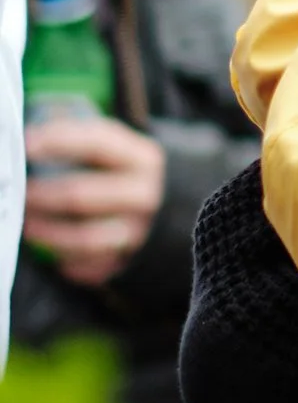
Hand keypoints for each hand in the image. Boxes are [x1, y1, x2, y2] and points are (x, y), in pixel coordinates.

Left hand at [20, 115, 164, 284]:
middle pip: (82, 195)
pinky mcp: (129, 259)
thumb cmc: (125, 173)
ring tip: (27, 225)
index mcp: (141, 158)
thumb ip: (82, 140)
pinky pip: (92, 266)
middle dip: (43, 195)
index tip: (27, 143)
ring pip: (85, 238)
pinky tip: (54, 254)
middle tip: (21, 192)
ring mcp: (138, 230)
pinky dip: (68, 262)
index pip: (97, 143)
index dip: (58, 140)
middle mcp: (143, 194)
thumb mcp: (118, 149)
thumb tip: (33, 136)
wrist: (172, 205)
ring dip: (49, 233)